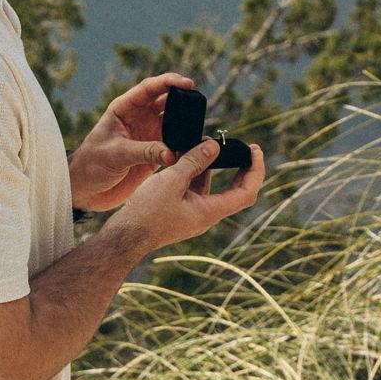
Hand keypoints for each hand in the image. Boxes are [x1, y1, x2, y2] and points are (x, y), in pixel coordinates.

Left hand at [68, 71, 195, 211]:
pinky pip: (175, 146)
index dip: (169, 82)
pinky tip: (193, 148)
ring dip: (186, 124)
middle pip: (166, 101)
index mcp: (125, 109)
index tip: (187, 83)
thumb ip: (144, 151)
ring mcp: (149, 135)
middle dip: (183, 99)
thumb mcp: (116, 154)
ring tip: (198, 127)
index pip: (149, 88)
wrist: (86, 190)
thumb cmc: (91, 164)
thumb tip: (172, 153)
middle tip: (199, 101)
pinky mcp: (156, 154)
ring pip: (174, 123)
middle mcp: (140, 118)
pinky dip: (185, 146)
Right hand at [105, 137, 267, 252]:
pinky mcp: (181, 211)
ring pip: (212, 188)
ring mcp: (194, 214)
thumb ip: (194, 162)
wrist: (125, 236)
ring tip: (208, 143)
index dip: (256, 170)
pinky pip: (196, 190)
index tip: (256, 150)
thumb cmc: (146, 212)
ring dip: (214, 166)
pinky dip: (197, 172)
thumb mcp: (171, 180)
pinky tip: (188, 155)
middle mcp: (207, 215)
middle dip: (243, 168)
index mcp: (210, 211)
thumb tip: (213, 146)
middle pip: (236, 191)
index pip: (247, 192)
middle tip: (246, 147)